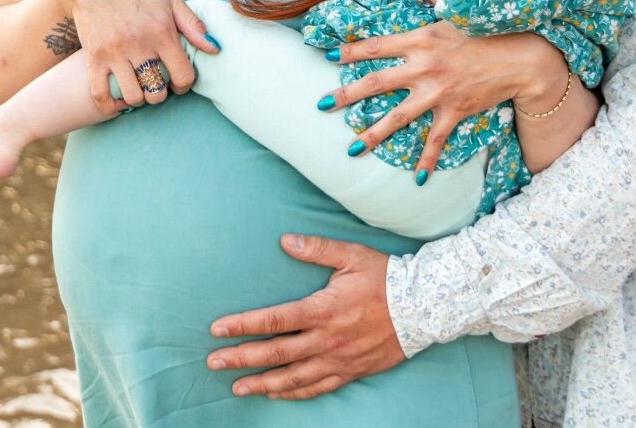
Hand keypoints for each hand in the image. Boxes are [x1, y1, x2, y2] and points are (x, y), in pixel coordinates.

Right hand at [54, 0, 218, 114]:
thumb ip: (193, 24)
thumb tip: (215, 48)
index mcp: (161, 31)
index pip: (183, 75)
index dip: (185, 85)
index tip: (178, 82)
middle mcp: (138, 45)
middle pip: (157, 91)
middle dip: (160, 93)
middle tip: (157, 83)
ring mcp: (114, 53)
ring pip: (133, 96)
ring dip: (139, 98)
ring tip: (139, 88)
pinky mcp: (94, 58)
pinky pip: (101, 95)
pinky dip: (111, 104)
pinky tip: (119, 97)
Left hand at [206, 234, 403, 397]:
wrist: (422, 308)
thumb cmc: (385, 278)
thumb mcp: (352, 256)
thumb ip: (317, 249)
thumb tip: (285, 241)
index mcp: (322, 310)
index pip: (273, 321)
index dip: (242, 325)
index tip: (217, 329)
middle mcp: (326, 340)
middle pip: (275, 354)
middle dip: (241, 359)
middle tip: (213, 363)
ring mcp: (338, 360)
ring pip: (292, 378)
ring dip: (262, 384)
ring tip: (237, 388)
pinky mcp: (351, 372)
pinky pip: (317, 388)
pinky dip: (295, 394)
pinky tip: (277, 395)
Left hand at [323, 23, 559, 175]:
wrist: (519, 58)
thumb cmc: (486, 30)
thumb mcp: (456, 10)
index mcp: (420, 39)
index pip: (377, 46)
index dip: (351, 51)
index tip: (329, 56)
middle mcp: (424, 67)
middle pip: (376, 82)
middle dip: (346, 95)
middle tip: (321, 104)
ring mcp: (438, 92)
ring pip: (397, 117)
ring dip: (372, 135)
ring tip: (351, 149)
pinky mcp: (454, 111)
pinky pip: (435, 140)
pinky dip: (426, 161)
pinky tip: (416, 180)